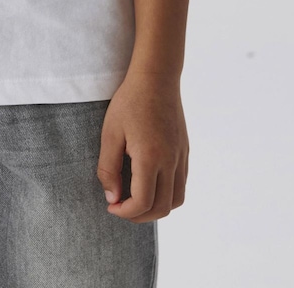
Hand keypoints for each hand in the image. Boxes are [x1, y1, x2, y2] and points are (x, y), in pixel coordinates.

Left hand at [96, 73, 188, 222]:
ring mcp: (181, 156)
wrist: (157, 77)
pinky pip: (181, 184)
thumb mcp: (110, 133)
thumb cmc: (130, 102)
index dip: (125, 212)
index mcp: (150, 157)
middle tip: (121, 207)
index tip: (111, 205)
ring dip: (156, 207)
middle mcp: (171, 161)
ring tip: (136, 199)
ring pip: (176, 200)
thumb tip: (112, 198)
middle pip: (162, 208)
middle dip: (139, 215)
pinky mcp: (185, 151)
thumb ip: (108, 168)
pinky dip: (167, 193)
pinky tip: (150, 183)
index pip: (142, 202)